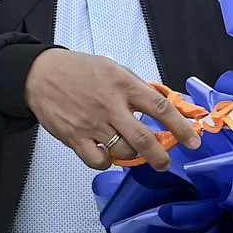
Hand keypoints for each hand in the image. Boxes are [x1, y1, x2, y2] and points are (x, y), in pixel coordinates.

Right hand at [25, 49, 199, 170]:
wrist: (39, 74)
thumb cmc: (78, 70)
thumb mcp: (113, 69)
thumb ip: (137, 87)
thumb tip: (163, 106)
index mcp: (123, 86)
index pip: (161, 109)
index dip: (182, 128)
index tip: (193, 141)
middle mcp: (109, 106)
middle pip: (144, 139)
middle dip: (160, 156)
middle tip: (164, 163)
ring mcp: (90, 123)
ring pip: (123, 152)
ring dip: (132, 157)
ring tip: (130, 152)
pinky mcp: (73, 136)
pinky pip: (97, 160)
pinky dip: (106, 163)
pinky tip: (105, 155)